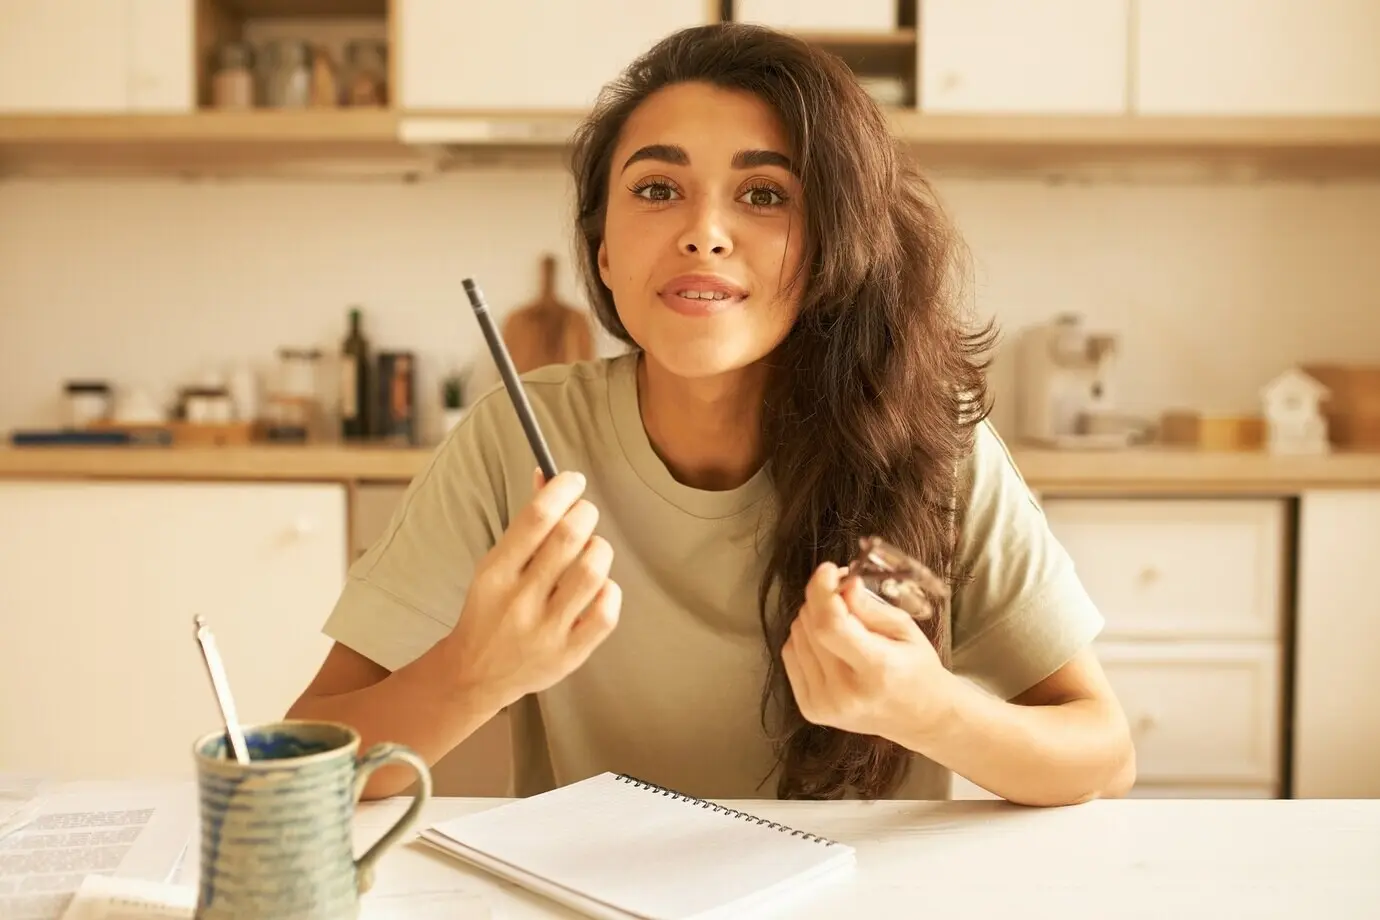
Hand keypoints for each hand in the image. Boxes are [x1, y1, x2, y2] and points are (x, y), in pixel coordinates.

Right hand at [446, 469, 620, 709]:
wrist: (474, 674)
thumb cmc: (491, 608)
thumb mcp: (495, 565)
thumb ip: (525, 524)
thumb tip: (548, 475)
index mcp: (495, 572)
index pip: (536, 517)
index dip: (562, 489)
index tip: (573, 480)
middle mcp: (519, 600)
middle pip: (569, 537)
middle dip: (585, 513)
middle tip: (584, 513)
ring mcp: (546, 631)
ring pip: (592, 572)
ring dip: (599, 550)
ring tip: (592, 551)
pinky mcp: (568, 655)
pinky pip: (606, 614)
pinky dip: (610, 591)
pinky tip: (598, 587)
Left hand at [782, 562, 952, 740]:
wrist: (919, 718)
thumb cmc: (916, 668)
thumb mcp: (905, 630)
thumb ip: (869, 607)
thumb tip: (842, 583)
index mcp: (877, 671)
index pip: (831, 626)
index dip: (822, 591)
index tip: (828, 570)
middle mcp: (846, 693)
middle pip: (811, 627)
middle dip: (823, 599)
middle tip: (844, 593)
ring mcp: (824, 704)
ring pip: (797, 636)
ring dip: (814, 618)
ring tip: (843, 622)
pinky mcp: (810, 709)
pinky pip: (791, 653)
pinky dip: (806, 639)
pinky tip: (830, 643)